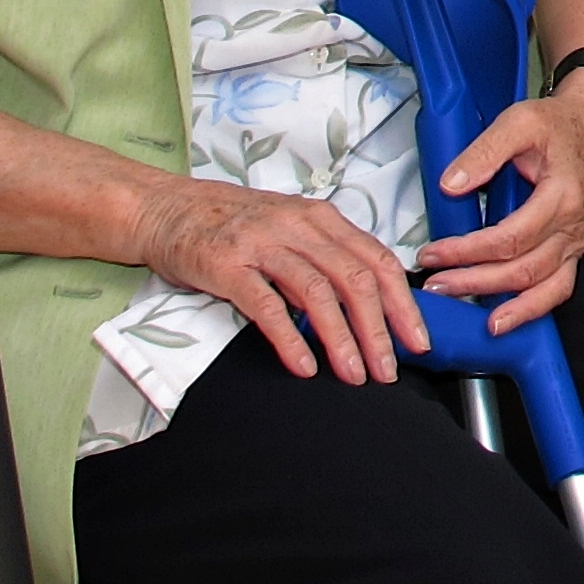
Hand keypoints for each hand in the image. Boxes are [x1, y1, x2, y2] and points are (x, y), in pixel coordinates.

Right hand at [135, 179, 426, 384]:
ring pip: (318, 294)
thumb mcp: (290, 229)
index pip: (377, 260)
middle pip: (355, 280)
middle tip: (388, 370)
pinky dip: (290, 340)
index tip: (417, 340)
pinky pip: (267, 307)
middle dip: (378, 331)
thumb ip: (326, 258)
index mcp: (321, 218)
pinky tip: (304, 366)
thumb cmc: (233, 224)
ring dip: (342, 340)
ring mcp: (262, 244)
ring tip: (354, 374)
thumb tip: (372, 306)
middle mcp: (298, 226)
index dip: (402, 303)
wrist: (165, 209)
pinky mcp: (227, 265)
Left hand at [417, 76, 583, 333]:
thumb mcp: (519, 122)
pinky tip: (505, 319)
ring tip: (473, 321)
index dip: (467, 251)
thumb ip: (484, 152)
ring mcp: (577, 241)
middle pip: (523, 269)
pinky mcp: (573, 249)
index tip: (433, 253)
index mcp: (562, 195)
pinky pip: (558, 289)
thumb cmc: (558, 123)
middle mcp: (573, 225)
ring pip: (545, 288)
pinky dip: (533, 309)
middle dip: (475, 283)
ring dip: (507, 306)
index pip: (510, 238)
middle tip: (436, 285)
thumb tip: (451, 185)